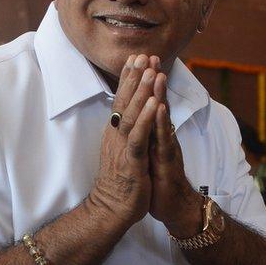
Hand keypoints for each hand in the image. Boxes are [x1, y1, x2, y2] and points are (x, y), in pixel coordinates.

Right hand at [87, 54, 158, 230]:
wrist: (110, 210)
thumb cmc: (120, 182)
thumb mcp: (122, 151)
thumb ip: (125, 132)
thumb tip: (128, 116)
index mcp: (115, 132)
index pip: (121, 100)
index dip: (128, 79)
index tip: (135, 58)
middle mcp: (116, 135)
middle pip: (124, 100)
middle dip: (134, 77)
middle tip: (142, 54)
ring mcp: (122, 147)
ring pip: (131, 114)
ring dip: (142, 91)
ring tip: (151, 70)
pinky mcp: (130, 161)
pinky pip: (138, 136)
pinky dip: (147, 118)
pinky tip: (156, 103)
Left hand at [149, 64, 202, 237]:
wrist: (174, 207)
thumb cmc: (160, 180)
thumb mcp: (149, 153)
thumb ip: (146, 134)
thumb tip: (139, 118)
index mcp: (152, 133)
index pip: (148, 104)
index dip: (142, 84)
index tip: (137, 61)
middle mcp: (161, 136)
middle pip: (157, 103)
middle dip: (153, 80)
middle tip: (151, 56)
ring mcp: (166, 146)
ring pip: (163, 118)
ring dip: (160, 95)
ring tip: (159, 74)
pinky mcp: (168, 161)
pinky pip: (164, 140)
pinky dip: (162, 123)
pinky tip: (160, 108)